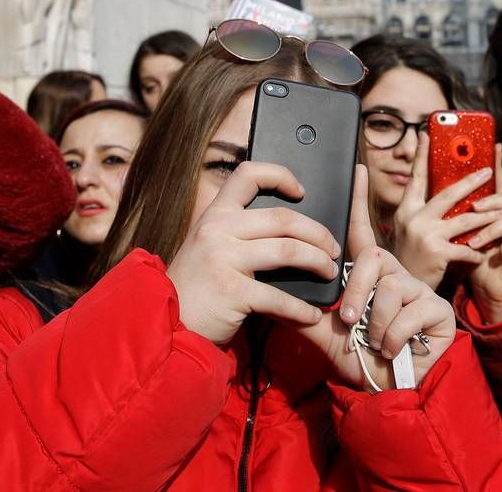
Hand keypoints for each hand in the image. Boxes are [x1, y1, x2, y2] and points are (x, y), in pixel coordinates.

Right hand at [167, 161, 340, 346]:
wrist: (167, 325)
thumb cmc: (196, 287)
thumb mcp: (208, 247)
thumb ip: (238, 232)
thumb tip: (289, 229)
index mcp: (214, 214)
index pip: (248, 174)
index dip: (280, 175)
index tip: (302, 190)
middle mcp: (217, 230)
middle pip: (283, 218)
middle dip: (318, 233)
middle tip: (334, 248)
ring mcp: (223, 259)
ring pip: (289, 250)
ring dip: (318, 262)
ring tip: (330, 272)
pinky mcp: (231, 291)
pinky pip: (279, 296)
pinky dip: (301, 308)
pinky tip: (312, 314)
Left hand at [296, 166, 455, 389]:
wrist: (384, 390)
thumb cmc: (354, 357)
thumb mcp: (319, 331)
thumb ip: (297, 308)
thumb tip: (264, 289)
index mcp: (367, 275)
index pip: (361, 231)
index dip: (358, 200)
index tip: (355, 168)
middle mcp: (394, 275)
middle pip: (373, 258)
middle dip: (356, 290)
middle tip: (346, 318)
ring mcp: (418, 290)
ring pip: (390, 287)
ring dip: (375, 321)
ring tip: (372, 340)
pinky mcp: (438, 309)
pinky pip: (410, 310)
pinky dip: (394, 336)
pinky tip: (391, 348)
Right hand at [391, 131, 501, 289]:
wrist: (402, 289)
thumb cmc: (409, 259)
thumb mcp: (407, 232)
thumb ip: (421, 214)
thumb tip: (443, 195)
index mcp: (405, 211)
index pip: (415, 178)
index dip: (421, 155)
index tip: (426, 134)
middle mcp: (413, 219)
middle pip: (448, 194)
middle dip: (471, 181)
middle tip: (488, 171)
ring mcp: (426, 235)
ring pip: (466, 219)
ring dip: (487, 216)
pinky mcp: (438, 253)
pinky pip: (467, 247)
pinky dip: (479, 251)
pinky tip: (485, 252)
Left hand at [465, 147, 501, 322]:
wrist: (485, 288)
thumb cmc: (469, 257)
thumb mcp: (458, 232)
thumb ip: (452, 211)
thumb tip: (429, 185)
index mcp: (495, 209)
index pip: (497, 182)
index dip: (497, 164)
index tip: (495, 145)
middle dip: (490, 201)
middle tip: (473, 207)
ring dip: (490, 230)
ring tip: (473, 242)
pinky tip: (495, 253)